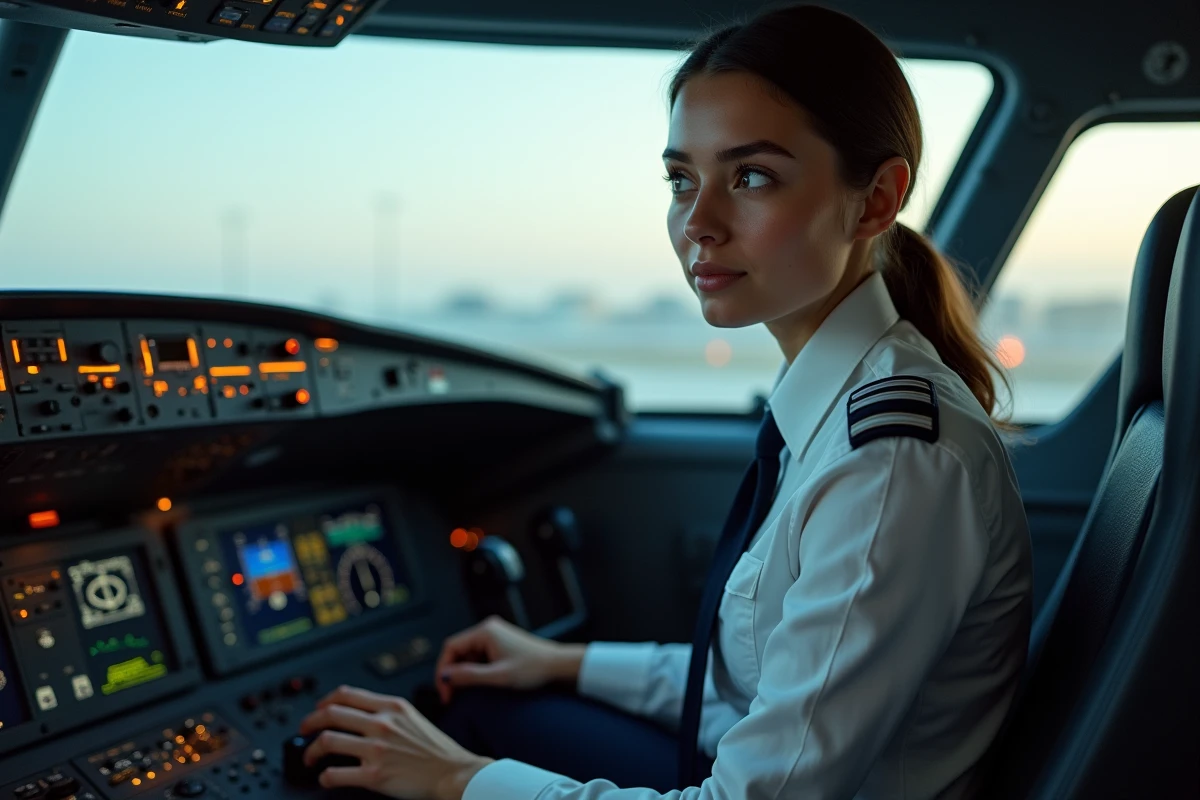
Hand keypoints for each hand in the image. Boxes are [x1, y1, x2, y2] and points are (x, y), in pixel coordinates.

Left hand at [299, 685, 492, 799]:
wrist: (454, 772)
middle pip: (330, 714)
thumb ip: (387, 713)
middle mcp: (382, 724)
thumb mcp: (413, 717)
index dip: (324, 700)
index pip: (346, 694)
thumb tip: (361, 714)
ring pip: (328, 741)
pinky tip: (326, 777)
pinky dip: (324, 776)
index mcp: (391, 707)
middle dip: (309, 722)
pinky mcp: (375, 775)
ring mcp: (376, 749)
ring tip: (310, 757)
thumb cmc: (437, 749)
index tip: (318, 709)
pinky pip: (336, 774)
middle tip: (305, 731)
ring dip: (311, 750)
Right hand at [435, 615, 585, 703]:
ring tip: (464, 693)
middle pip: (458, 650)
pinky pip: (479, 656)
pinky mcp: (500, 643)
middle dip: (452, 673)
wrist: (558, 665)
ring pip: (468, 654)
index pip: (451, 647)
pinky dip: (475, 670)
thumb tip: (445, 677)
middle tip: (451, 697)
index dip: (443, 670)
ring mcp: (495, 635)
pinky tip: (477, 684)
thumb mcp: (498, 676)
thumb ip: (469, 676)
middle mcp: (488, 629)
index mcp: (485, 631)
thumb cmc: (533, 668)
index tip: (445, 691)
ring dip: (464, 673)